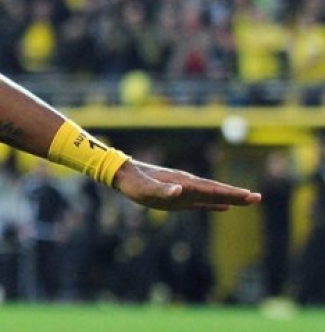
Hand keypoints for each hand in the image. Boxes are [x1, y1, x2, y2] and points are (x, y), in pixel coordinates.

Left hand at [113, 159, 261, 210]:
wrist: (124, 176)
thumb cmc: (135, 183)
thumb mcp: (146, 189)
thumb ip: (162, 190)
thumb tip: (179, 190)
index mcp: (184, 184)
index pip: (212, 190)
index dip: (231, 194)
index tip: (250, 195)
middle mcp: (188, 186)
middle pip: (217, 191)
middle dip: (237, 195)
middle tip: (258, 198)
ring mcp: (184, 191)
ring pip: (212, 195)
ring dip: (230, 198)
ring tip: (247, 200)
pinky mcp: (178, 196)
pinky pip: (201, 201)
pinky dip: (214, 204)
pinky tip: (223, 207)